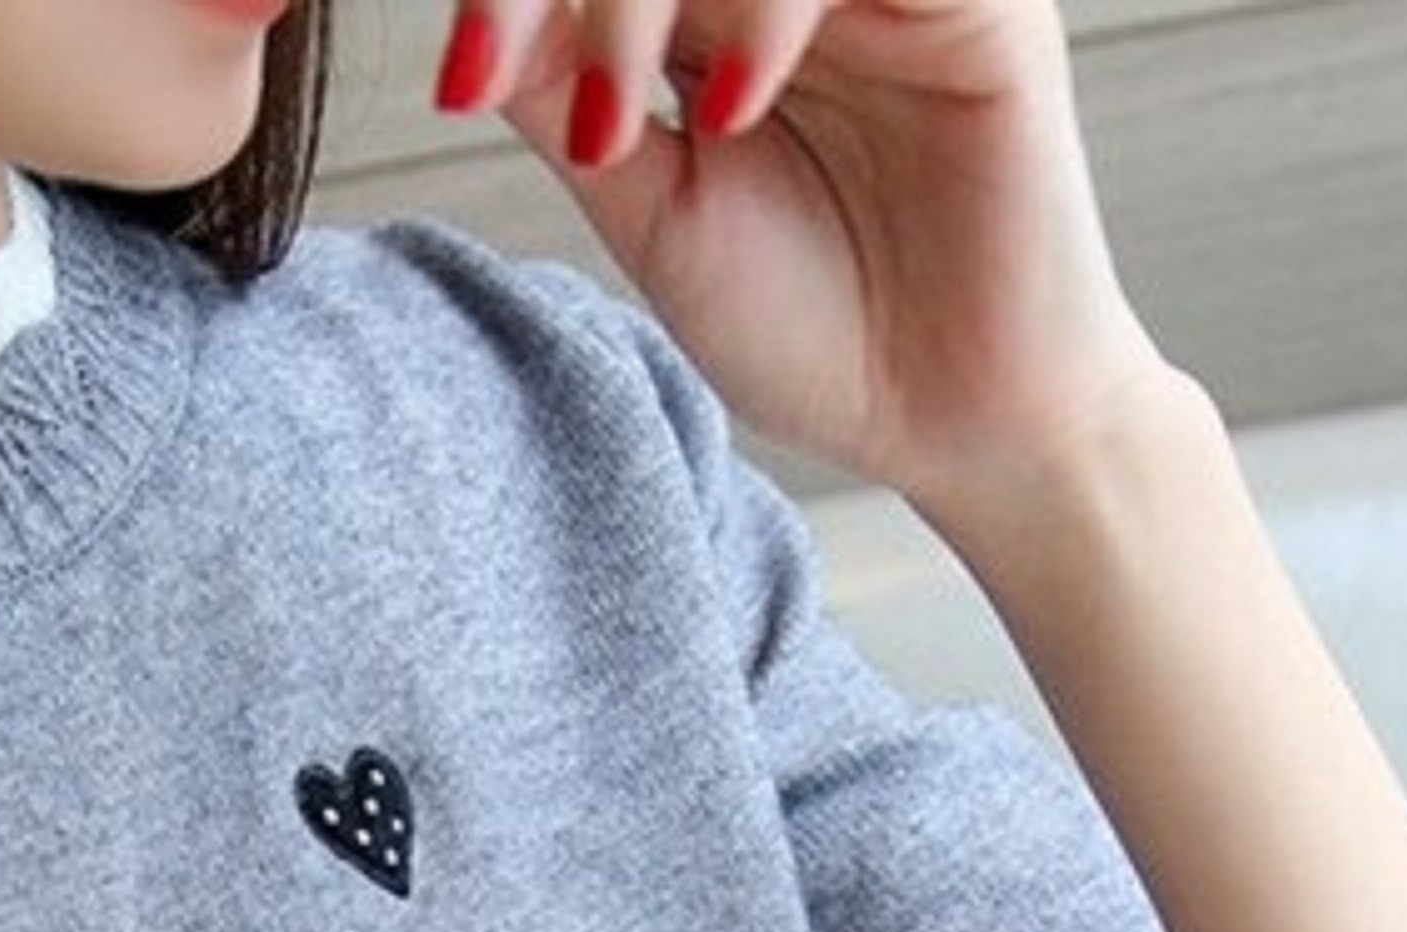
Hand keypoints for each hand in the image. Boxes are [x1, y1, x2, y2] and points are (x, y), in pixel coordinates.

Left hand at [435, 0, 1177, 513]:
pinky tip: (735, 113)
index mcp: (706, 6)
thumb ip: (572, 103)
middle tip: (496, 77)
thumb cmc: (812, 324)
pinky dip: (772, 6)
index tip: (458, 86)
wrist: (948, 416)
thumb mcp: (654, 213)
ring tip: (622, 127)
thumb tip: (470, 32)